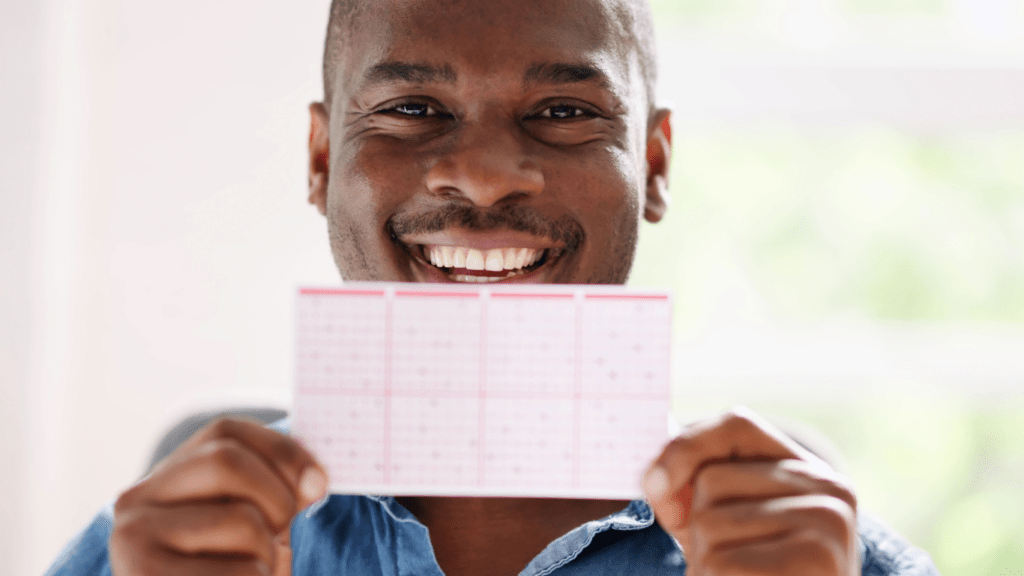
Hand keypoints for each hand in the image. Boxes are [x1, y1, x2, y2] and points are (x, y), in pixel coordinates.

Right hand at [109, 417, 328, 575]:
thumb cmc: (228, 574)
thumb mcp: (249, 526)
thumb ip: (276, 492)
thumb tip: (313, 482)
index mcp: (164, 477)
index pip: (226, 432)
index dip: (282, 451)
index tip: (318, 483)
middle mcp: (136, 500)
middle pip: (228, 462)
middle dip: (277, 499)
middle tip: (281, 535)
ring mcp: (134, 541)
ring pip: (242, 521)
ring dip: (268, 554)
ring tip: (251, 574)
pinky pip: (241, 572)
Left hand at [643, 407, 858, 575]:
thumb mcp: (725, 527)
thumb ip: (691, 488)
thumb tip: (656, 481)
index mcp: (808, 470)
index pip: (736, 422)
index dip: (686, 446)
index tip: (651, 486)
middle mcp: (828, 487)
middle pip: (712, 482)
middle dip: (697, 527)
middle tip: (729, 563)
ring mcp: (829, 523)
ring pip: (710, 524)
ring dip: (703, 563)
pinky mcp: (818, 559)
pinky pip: (724, 563)